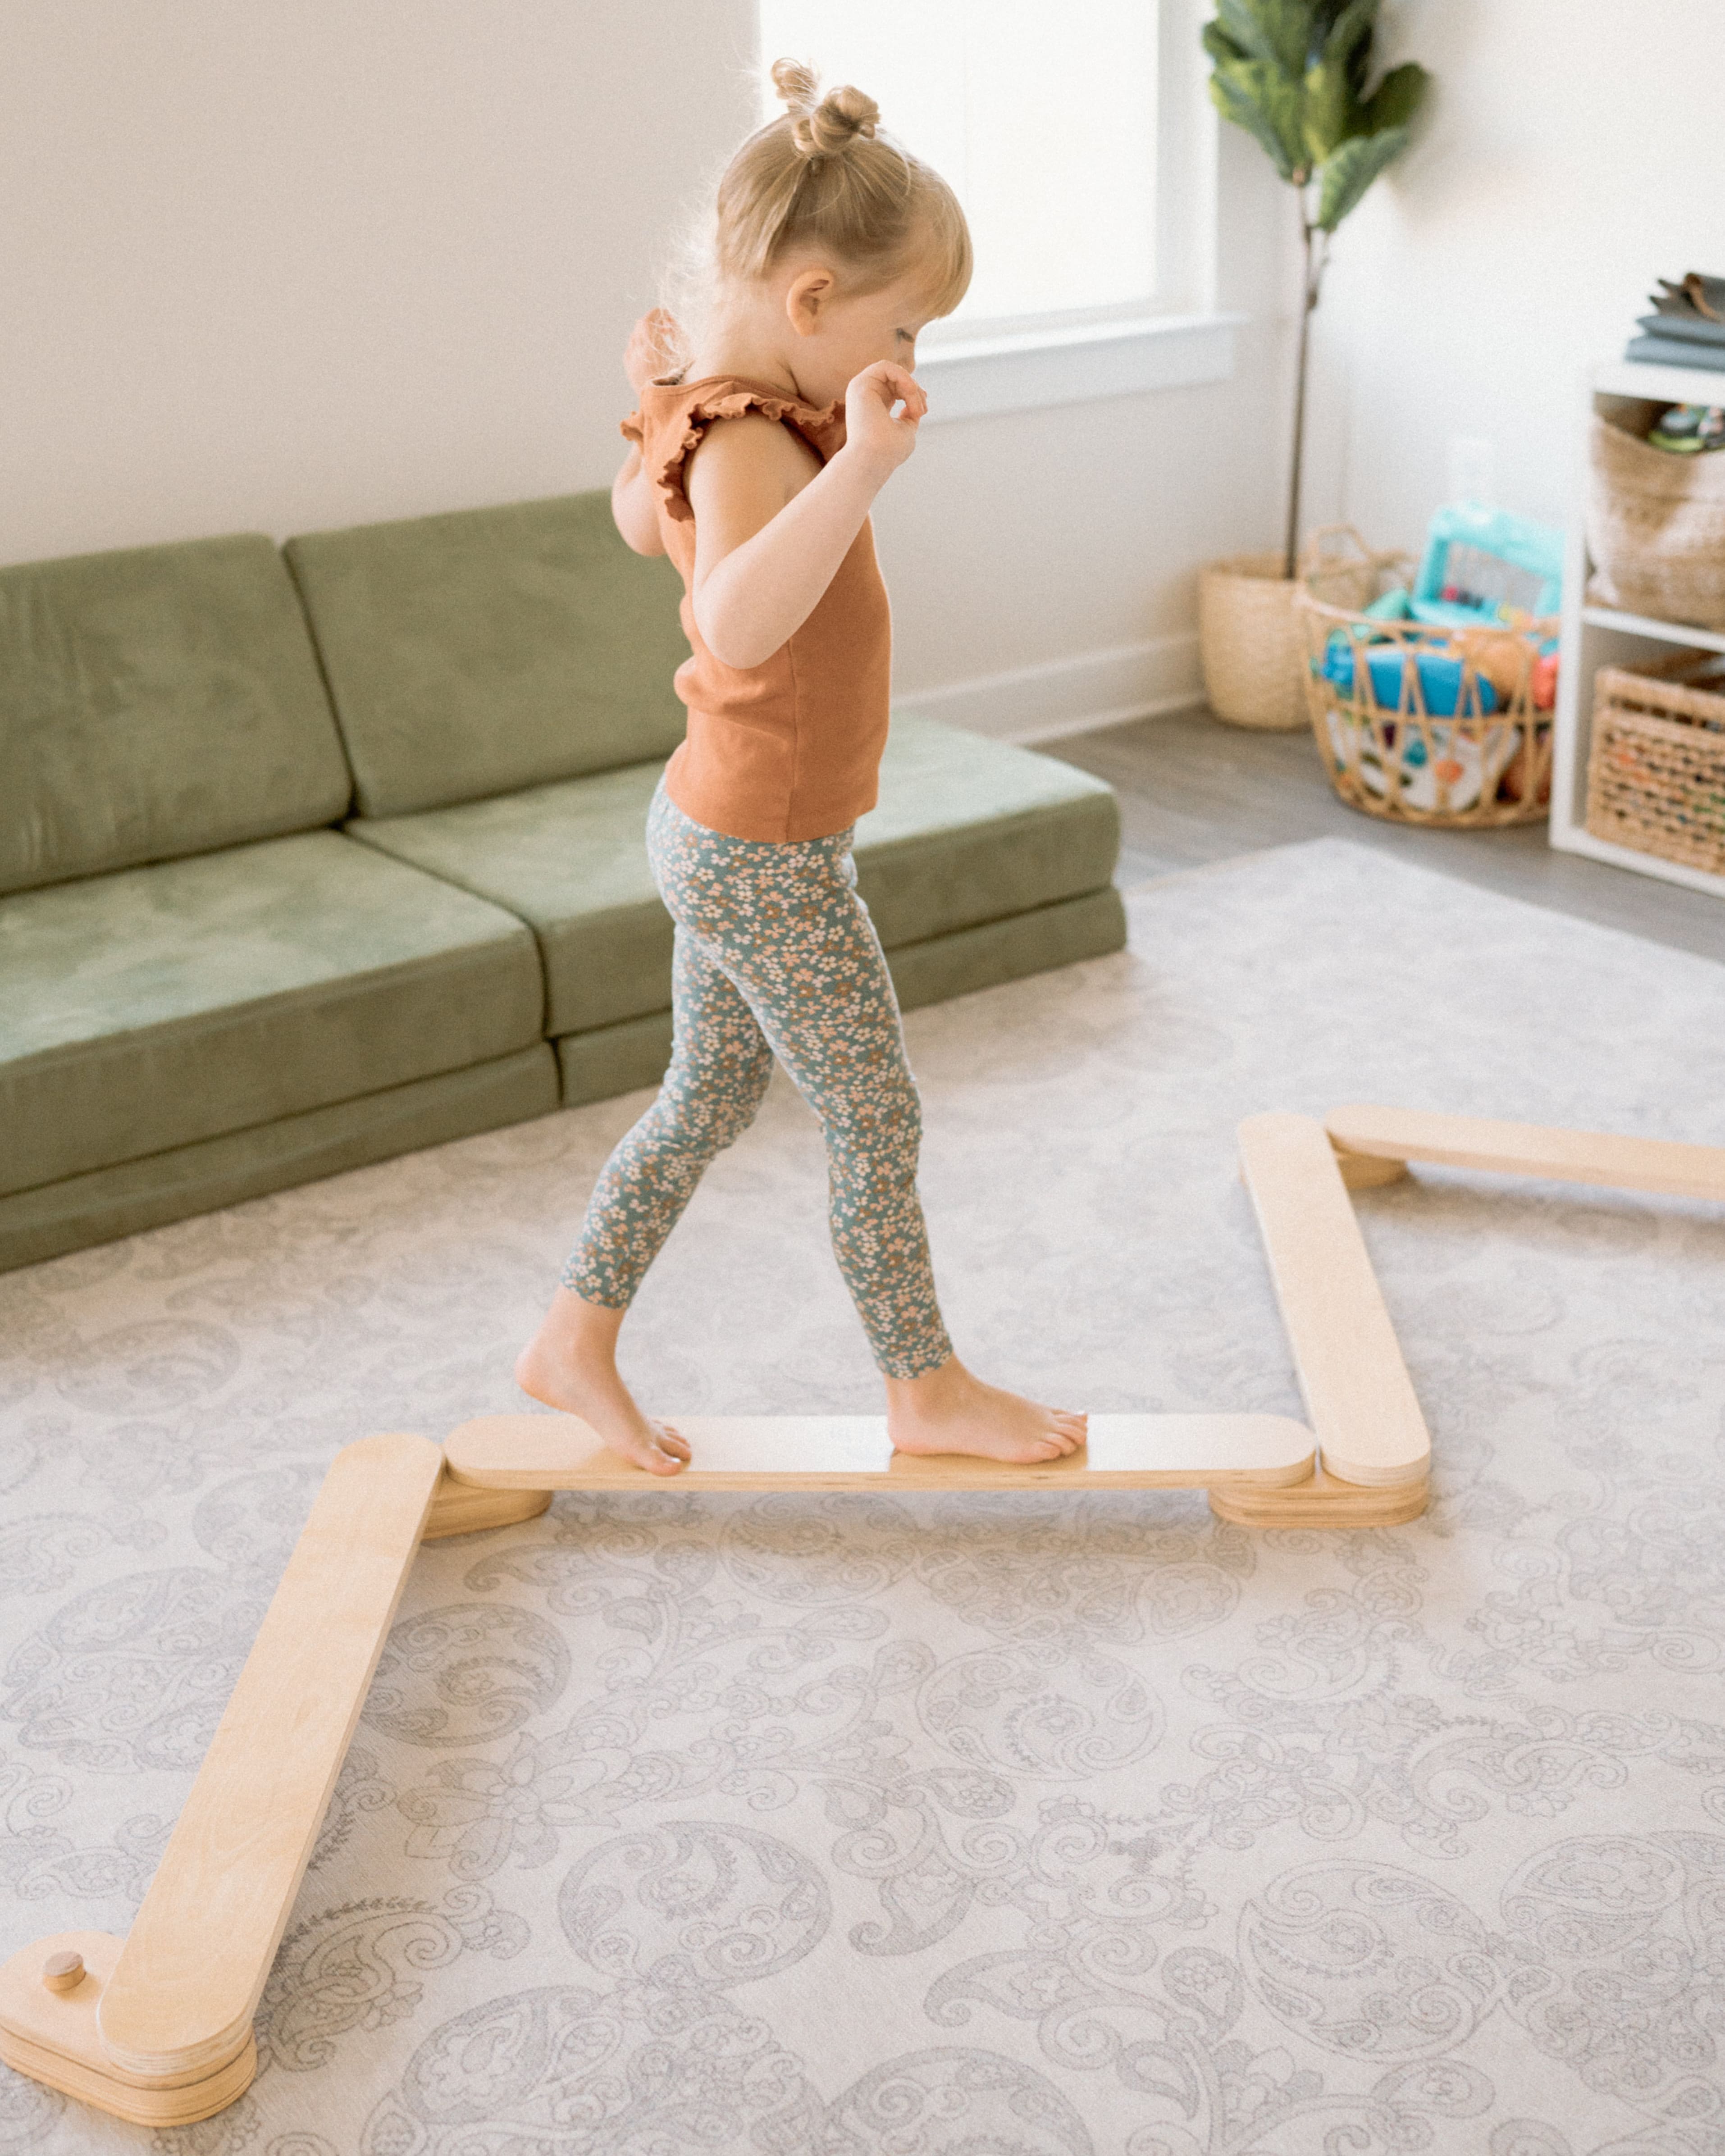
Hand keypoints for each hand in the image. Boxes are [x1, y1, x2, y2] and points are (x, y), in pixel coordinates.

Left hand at [624, 308, 681, 394]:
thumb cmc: (680, 376)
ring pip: (635, 337)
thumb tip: (669, 321)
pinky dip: (639, 347)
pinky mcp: (628, 367)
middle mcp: (638, 348)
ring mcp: (631, 358)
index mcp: (651, 342)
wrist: (667, 401)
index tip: (665, 314)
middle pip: (641, 325)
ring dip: (646, 335)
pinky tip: (649, 355)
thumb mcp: (685, 351)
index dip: (658, 313)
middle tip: (665, 329)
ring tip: (658, 343)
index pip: (649, 317)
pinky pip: (631, 350)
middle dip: (652, 323)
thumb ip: (678, 332)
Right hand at [842, 361, 927, 478]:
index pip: (896, 388)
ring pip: (893, 372)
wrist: (874, 460)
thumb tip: (912, 404)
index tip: (923, 411)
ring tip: (916, 408)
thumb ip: (909, 414)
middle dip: (915, 390)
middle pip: (896, 379)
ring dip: (911, 387)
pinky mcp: (859, 384)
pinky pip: (886, 366)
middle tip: (922, 411)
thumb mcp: (906, 429)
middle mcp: (865, 396)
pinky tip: (910, 392)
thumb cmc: (889, 451)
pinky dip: (903, 377)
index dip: (914, 393)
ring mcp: (860, 389)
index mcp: (874, 406)